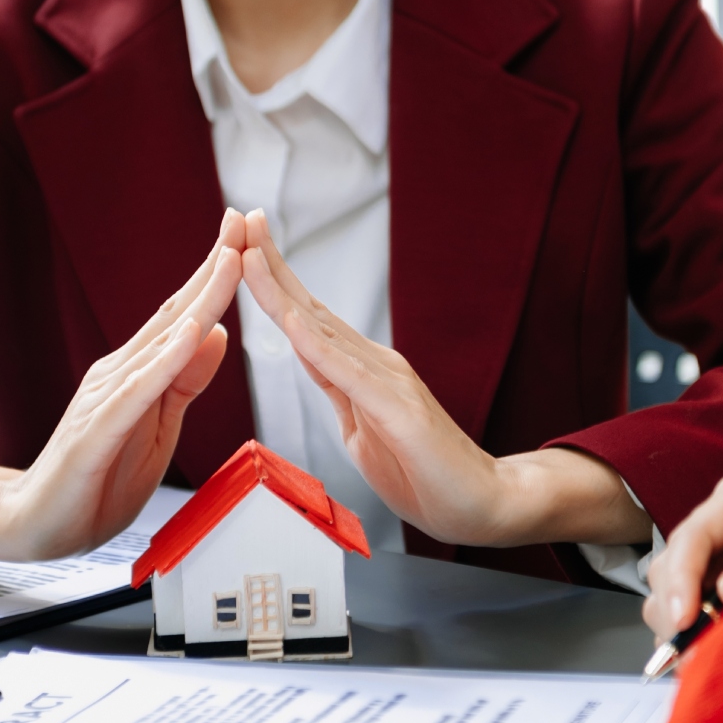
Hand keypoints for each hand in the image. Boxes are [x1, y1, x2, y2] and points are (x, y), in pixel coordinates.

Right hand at [0, 210, 245, 562]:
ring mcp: (105, 399)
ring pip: (161, 343)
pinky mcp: (95, 433)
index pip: (183, 316)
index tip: (247, 235)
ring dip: (199, 299)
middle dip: (213, 266)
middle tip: (243, 219)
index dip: (216, 276)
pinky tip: (192, 334)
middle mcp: (119, 373)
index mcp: (138, 373)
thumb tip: (215, 333)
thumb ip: (185, 382)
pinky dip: (167, 361)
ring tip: (231, 260)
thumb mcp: (159, 427)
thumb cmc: (98, 480)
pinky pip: (138, 392)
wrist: (38, 526)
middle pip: (175, 313)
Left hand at [238, 210, 649, 547]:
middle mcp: (375, 363)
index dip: (273, 282)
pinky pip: (347, 372)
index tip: (242, 247)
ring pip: (321, 329)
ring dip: (281, 290)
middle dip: (270, 263)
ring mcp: (389, 381)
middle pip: (310, 307)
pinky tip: (289, 320)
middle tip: (240, 219)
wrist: (483, 504)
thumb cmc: (427, 473)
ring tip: (249, 253)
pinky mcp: (398, 409)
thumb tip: (315, 367)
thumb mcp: (364, 430)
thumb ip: (340, 393)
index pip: (307, 319)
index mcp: (362, 370)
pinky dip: (314, 343)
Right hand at [641, 474, 722, 641]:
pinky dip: (687, 641)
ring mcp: (705, 560)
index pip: (694, 535)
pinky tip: (707, 657)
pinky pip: (676, 617)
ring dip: (678, 631)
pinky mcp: (704, 591)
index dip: (682, 578)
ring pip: (664, 595)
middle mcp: (715, 526)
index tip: (685, 620)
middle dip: (676, 613)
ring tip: (704, 661)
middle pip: (668, 567)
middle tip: (693, 655)